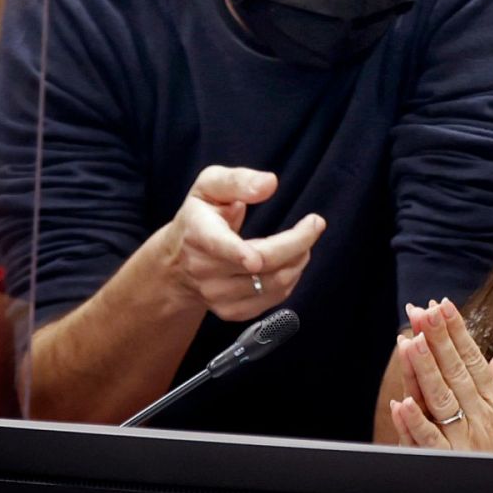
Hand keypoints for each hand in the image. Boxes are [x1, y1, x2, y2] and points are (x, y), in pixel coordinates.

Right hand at [157, 165, 324, 321]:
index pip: (221, 247)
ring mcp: (217, 295)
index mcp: (198, 234)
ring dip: (298, 260)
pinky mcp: (232, 311)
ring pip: (274, 283)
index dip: (241, 253)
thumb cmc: (200, 216)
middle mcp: (205, 270)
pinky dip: (291, 277)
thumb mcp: (210, 186)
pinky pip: (275, 297)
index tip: (259, 256)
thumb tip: (269, 183)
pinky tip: (288, 262)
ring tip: (302, 242)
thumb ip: (238, 181)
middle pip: (263, 264)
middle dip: (298, 243)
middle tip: (315, 224)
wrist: (177, 262)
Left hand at [387, 298, 492, 454]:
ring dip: (425, 370)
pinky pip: (431, 441)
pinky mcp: (452, 462)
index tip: (442, 306)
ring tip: (410, 342)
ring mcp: (465, 438)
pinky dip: (416, 422)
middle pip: (455, 371)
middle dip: (438, 339)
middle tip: (422, 312)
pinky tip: (403, 402)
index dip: (457, 331)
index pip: (473, 359)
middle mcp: (480, 415)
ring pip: (441, 399)